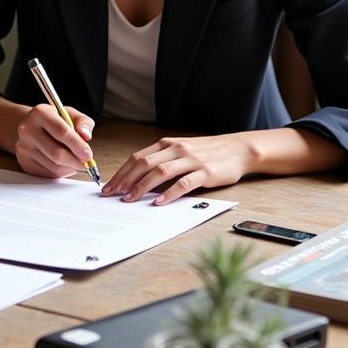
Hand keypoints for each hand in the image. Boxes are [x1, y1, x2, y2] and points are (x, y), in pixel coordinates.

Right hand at [15, 104, 94, 177]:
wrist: (31, 126)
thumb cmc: (54, 120)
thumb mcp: (70, 114)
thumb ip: (83, 122)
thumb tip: (86, 136)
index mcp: (40, 113)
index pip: (61, 132)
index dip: (77, 145)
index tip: (88, 154)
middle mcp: (28, 130)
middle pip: (57, 153)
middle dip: (76, 161)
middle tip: (86, 163)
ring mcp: (23, 147)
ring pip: (54, 166)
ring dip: (70, 168)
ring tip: (75, 162)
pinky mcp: (24, 162)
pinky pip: (48, 174)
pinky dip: (61, 172)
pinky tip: (64, 164)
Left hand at [101, 133, 254, 204]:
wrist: (238, 149)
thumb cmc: (207, 153)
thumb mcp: (181, 151)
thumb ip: (162, 161)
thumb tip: (138, 179)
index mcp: (166, 144)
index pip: (137, 157)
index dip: (121, 172)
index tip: (109, 186)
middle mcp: (175, 149)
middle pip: (143, 163)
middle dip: (125, 180)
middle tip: (112, 194)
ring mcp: (190, 160)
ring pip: (159, 172)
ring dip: (141, 186)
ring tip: (130, 199)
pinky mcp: (205, 172)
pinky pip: (183, 183)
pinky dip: (169, 193)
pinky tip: (159, 202)